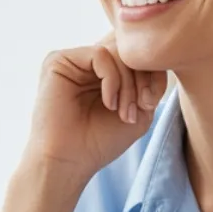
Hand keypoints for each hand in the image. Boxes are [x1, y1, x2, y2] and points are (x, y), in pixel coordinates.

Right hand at [0, 37, 166, 211]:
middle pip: (129, 50)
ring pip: (117, 52)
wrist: (68, 161)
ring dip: (129, 83)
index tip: (151, 103)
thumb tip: (154, 53)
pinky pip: (100, 54)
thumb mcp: (140, 109)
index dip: (152, 73)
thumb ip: (150, 80)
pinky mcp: (58, 61)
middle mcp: (87, 63)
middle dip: (143, 78)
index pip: (136, 54)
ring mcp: (73, 60)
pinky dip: (112, 79)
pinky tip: (109, 102)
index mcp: (103, 73)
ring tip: (124, 111)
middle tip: (143, 106)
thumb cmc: (100, 141)